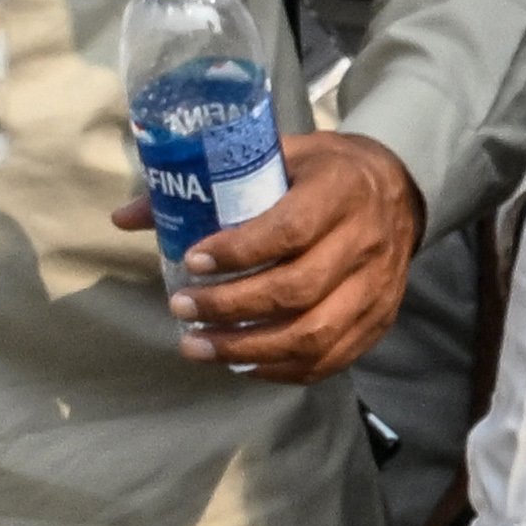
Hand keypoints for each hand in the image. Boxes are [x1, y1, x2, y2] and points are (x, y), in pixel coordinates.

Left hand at [172, 126, 419, 382]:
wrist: (398, 193)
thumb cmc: (323, 173)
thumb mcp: (275, 157)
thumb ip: (205, 184)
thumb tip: (127, 217)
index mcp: (342, 191)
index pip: (290, 230)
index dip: (239, 252)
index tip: (192, 261)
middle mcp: (366, 242)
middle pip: (297, 289)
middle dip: (230, 306)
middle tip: (181, 309)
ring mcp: (376, 288)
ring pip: (314, 334)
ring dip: (248, 348)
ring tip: (198, 346)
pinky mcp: (378, 321)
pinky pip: (330, 359)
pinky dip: (281, 369)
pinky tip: (241, 363)